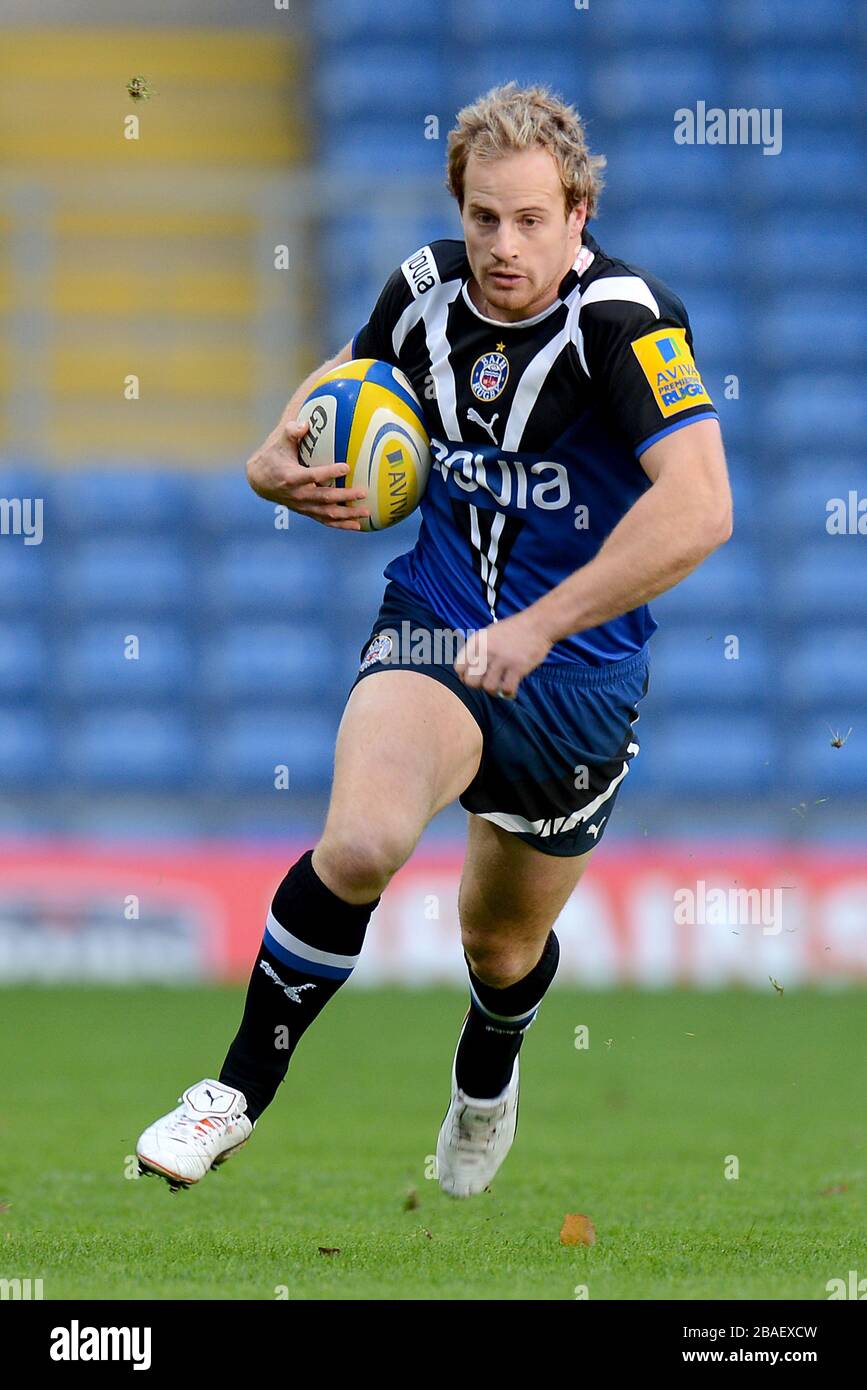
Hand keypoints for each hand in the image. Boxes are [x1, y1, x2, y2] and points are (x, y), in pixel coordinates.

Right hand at [245, 420, 370, 530]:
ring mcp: (303, 506)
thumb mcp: (279, 443)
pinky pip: (326, 521)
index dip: (329, 473)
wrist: (260, 481)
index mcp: (292, 477)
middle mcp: (298, 495)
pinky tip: (358, 525)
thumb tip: (305, 424)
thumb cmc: (274, 457)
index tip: (346, 468)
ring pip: (327, 513)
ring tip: (366, 512)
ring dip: (347, 515)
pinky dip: (341, 525)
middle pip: (325, 497)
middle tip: (363, 492)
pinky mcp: (307, 512)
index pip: (312, 476)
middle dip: (345, 496)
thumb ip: (291, 432)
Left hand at [452, 610, 555, 698]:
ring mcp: (502, 659)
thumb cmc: (514, 629)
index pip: (459, 667)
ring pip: (488, 687)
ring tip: (501, 685)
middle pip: (470, 681)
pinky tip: (512, 688)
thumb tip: (467, 669)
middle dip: (478, 685)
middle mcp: (486, 651)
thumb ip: (477, 648)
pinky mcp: (517, 667)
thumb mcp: (489, 633)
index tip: (476, 676)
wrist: (538, 624)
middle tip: (488, 681)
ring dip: (495, 690)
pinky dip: (509, 692)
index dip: (465, 675)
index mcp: (477, 642)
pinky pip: (507, 689)